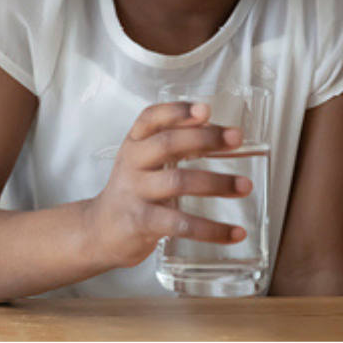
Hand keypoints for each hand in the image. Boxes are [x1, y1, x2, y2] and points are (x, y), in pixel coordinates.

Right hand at [84, 101, 253, 268]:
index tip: (205, 109)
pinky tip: (234, 233)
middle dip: (205, 139)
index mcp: (135, 143)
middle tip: (236, 139)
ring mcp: (136, 193)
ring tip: (244, 186)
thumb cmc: (133, 191)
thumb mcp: (145, 162)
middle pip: (167, 143)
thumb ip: (175, 145)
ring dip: (217, 183)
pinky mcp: (142, 223)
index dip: (178, 112)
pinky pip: (181, 224)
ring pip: (178, 182)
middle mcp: (133, 163)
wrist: (98, 232)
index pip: (151, 118)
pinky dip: (212, 229)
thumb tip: (221, 135)